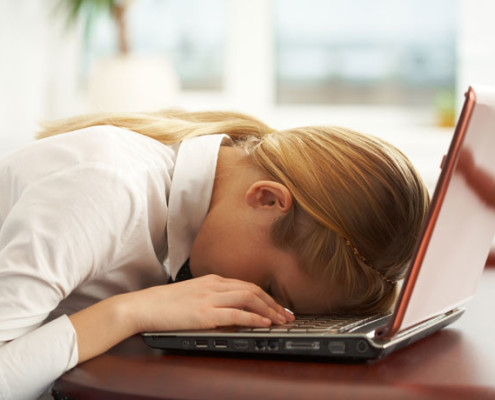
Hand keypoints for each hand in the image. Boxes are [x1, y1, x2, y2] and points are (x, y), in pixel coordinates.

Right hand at [125, 274, 294, 332]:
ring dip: (269, 310)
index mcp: (212, 280)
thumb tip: (230, 310)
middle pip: (253, 289)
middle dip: (274, 303)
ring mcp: (210, 297)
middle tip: (288, 315)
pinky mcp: (205, 312)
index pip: (246, 285)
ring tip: (282, 321)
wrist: (145, 305)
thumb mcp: (193, 294)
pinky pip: (236, 312)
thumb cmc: (165, 303)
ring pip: (249, 298)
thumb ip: (212, 298)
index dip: (266, 296)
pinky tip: (264, 323)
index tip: (278, 307)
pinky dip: (254, 317)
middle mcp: (215, 285)